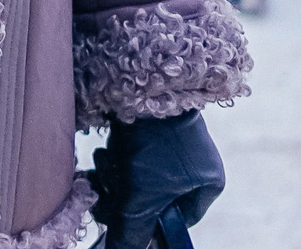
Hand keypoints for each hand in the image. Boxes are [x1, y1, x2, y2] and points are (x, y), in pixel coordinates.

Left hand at [90, 109, 223, 248]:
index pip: (178, 218)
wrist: (141, 85)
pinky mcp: (147, 126)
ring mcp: (170, 143)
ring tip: (105, 165)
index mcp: (207, 182)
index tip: (122, 219)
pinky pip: (129, 154)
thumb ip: (134, 227)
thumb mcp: (143, 194)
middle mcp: (193, 163)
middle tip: (106, 191)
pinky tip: (105, 152)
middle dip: (126, 197)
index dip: (149, 222)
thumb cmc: (152, 143)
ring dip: (116, 176)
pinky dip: (114, 157)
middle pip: (152, 197)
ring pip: (136, 175)